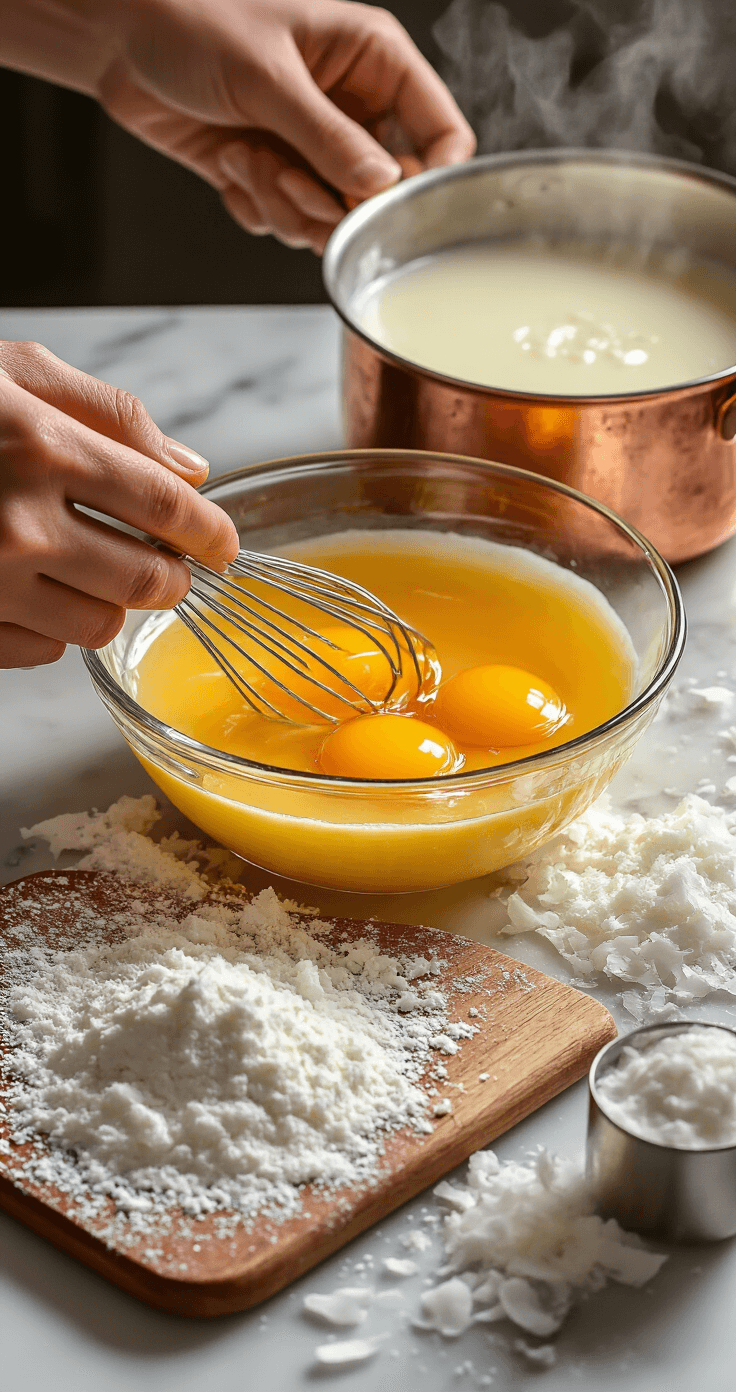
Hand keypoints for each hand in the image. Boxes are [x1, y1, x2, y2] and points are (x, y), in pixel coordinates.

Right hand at [0, 341, 238, 668]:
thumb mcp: (14, 374)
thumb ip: (110, 415)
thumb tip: (190, 470)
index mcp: (41, 448)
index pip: (165, 508)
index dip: (211, 533)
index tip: (225, 545)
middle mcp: (17, 525)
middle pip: (146, 580)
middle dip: (170, 575)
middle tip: (163, 561)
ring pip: (100, 626)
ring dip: (111, 602)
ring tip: (88, 569)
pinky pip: (42, 651)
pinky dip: (52, 627)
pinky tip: (31, 589)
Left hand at [98, 0, 475, 252]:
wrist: (120, 44)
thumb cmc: (191, 25)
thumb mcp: (267, 78)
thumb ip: (329, 138)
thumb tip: (381, 186)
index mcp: (372, 61)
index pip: (440, 132)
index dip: (426, 177)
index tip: (389, 203)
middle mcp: (352, 109)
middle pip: (385, 192)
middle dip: (335, 202)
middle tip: (294, 183)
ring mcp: (314, 147)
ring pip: (333, 217)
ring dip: (286, 205)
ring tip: (248, 160)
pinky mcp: (278, 176)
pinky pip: (288, 223)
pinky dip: (257, 206)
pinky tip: (230, 165)